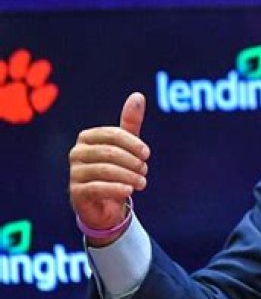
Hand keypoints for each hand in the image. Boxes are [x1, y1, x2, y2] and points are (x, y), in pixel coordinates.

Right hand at [69, 92, 149, 245]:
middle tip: (145, 170)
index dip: (133, 143)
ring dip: (129, 176)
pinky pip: (98, 188)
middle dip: (132, 162)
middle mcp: (77, 153)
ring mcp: (74, 173)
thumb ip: (131, 121)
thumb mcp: (126, 145)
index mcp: (88, 137)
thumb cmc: (117, 168)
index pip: (113, 134)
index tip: (147, 154)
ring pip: (106, 170)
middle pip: (110, 153)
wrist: (106, 203)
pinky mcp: (76, 193)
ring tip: (142, 182)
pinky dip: (117, 188)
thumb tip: (138, 95)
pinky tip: (129, 190)